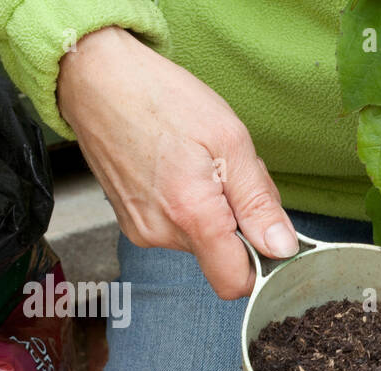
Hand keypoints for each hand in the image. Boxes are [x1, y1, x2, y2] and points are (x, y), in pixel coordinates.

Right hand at [57, 26, 297, 298]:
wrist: (96, 78)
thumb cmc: (162, 98)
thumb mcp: (230, 140)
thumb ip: (259, 202)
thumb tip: (283, 248)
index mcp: (191, 214)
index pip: (235, 283)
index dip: (261, 267)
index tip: (269, 236)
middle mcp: (161, 232)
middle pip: (222, 257)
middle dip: (239, 224)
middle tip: (228, 174)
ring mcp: (142, 230)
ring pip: (202, 242)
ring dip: (215, 213)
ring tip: (200, 165)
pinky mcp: (132, 222)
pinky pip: (178, 229)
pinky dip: (191, 207)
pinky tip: (180, 170)